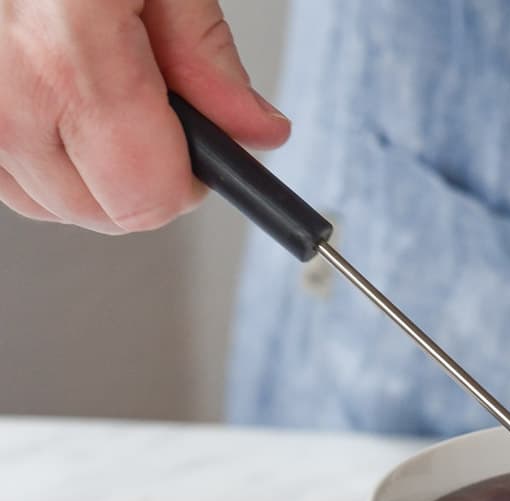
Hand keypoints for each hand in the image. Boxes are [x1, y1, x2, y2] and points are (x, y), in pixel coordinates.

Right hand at [0, 0, 289, 231]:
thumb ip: (203, 50)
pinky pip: (9, 175)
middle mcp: (5, 95)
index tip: (202, 142)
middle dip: (140, 170)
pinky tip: (52, 89)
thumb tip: (255, 133)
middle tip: (143, 92)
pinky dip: (40, 147)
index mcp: (64, 52)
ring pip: (53, 202)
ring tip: (88, 77)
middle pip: (105, 212)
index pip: (147, 196)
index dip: (189, 177)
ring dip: (87, 165)